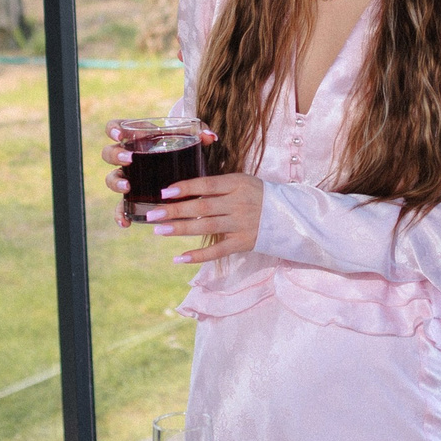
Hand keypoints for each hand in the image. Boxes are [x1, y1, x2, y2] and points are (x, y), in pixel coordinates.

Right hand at [102, 120, 218, 228]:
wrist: (186, 170)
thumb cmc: (184, 150)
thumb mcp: (191, 140)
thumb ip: (200, 134)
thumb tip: (211, 136)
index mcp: (138, 138)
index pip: (115, 128)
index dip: (113, 129)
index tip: (121, 135)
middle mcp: (128, 157)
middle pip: (108, 153)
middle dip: (115, 155)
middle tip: (129, 160)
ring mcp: (128, 178)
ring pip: (111, 179)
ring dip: (115, 183)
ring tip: (127, 188)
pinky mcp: (132, 198)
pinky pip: (120, 207)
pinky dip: (120, 214)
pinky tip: (126, 223)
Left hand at [136, 171, 262, 264]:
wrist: (289, 215)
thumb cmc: (257, 195)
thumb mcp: (241, 182)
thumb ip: (217, 186)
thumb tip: (183, 193)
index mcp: (237, 184)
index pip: (206, 185)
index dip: (185, 188)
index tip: (164, 192)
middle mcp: (238, 203)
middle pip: (202, 207)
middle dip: (175, 211)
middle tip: (152, 215)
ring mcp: (241, 224)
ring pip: (206, 227)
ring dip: (181, 229)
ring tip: (159, 230)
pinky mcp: (243, 243)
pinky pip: (218, 251)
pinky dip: (199, 255)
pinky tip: (179, 258)